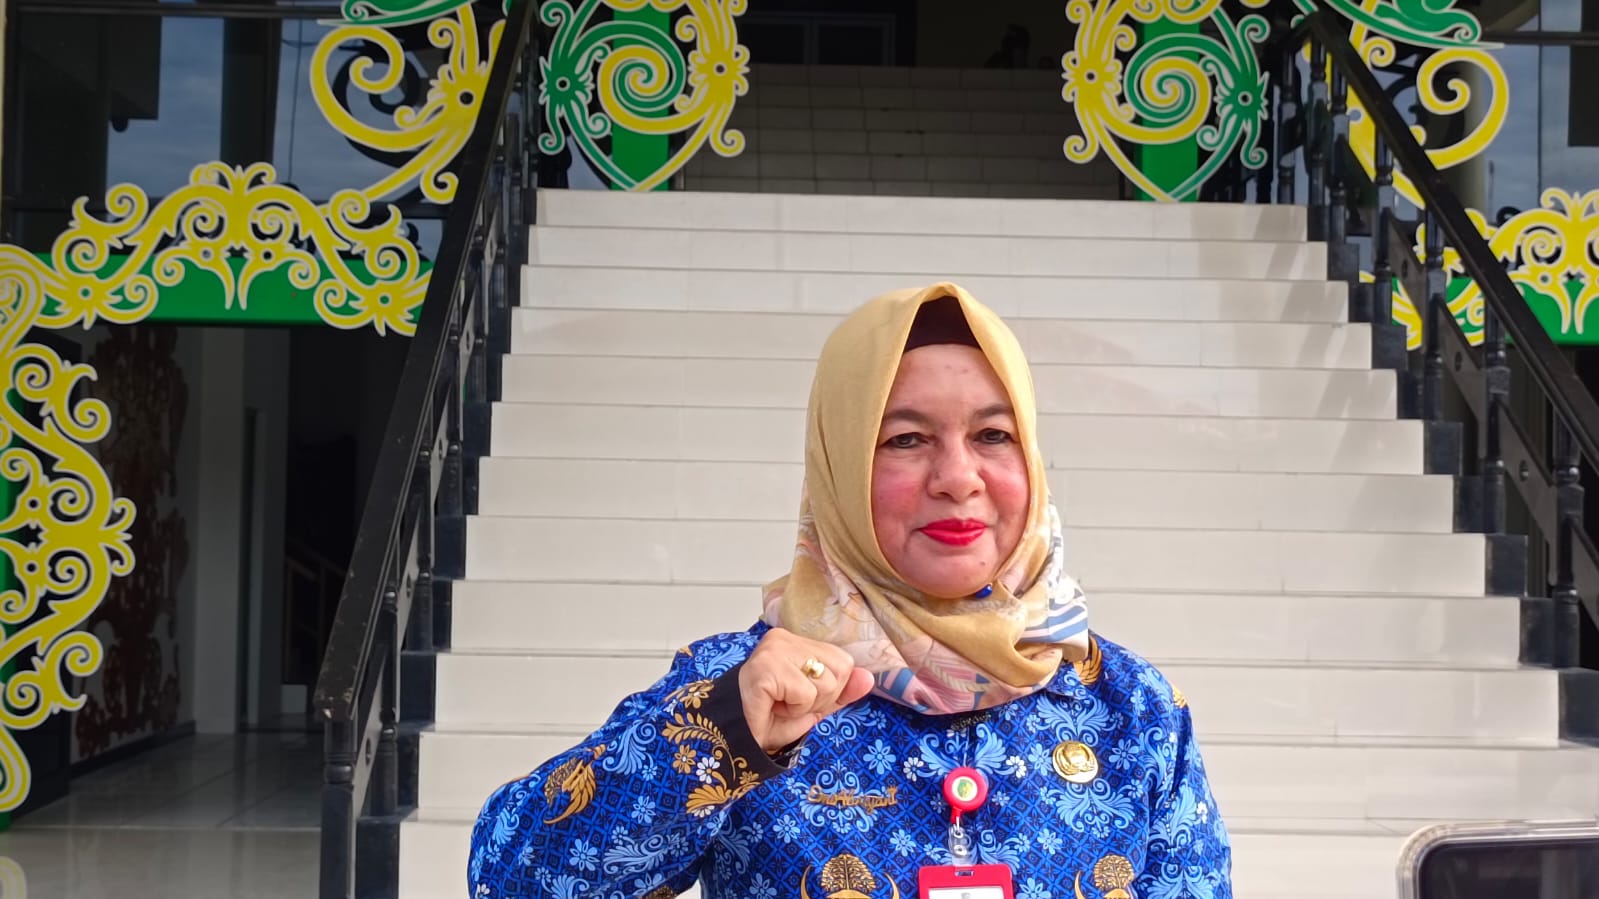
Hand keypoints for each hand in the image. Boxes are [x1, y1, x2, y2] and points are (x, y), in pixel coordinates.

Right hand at [738, 628, 874, 753]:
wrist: (737, 739)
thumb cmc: (769, 719)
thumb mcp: (814, 706)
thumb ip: (841, 691)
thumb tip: (869, 678)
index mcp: (795, 641)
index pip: (843, 660)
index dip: (830, 689)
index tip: (799, 698)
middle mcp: (783, 638)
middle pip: (841, 669)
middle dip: (822, 698)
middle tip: (790, 704)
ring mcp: (773, 650)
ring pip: (826, 682)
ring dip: (806, 706)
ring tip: (780, 705)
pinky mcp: (765, 668)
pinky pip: (805, 693)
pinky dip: (794, 710)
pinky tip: (773, 707)